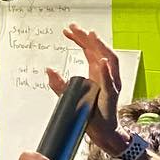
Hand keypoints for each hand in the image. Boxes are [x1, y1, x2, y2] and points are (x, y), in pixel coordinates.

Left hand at [45, 23, 123, 153]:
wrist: (102, 132)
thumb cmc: (90, 113)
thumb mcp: (69, 95)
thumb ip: (58, 83)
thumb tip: (48, 69)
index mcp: (96, 72)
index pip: (88, 50)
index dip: (79, 38)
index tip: (67, 30)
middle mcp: (106, 75)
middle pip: (98, 50)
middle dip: (86, 37)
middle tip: (74, 27)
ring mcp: (111, 84)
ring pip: (109, 60)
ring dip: (100, 47)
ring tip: (91, 35)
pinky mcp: (111, 96)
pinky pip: (109, 82)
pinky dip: (106, 72)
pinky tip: (102, 61)